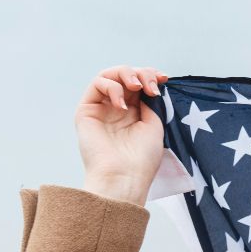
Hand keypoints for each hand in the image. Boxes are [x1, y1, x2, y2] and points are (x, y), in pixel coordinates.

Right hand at [76, 65, 167, 204]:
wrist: (124, 177)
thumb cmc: (142, 158)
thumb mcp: (154, 125)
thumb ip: (149, 102)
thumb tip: (146, 85)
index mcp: (134, 113)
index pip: (139, 84)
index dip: (151, 75)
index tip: (164, 78)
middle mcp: (116, 109)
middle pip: (125, 76)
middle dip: (141, 73)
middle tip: (150, 85)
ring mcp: (101, 109)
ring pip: (109, 75)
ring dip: (126, 74)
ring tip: (138, 87)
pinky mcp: (86, 110)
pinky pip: (97, 84)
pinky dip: (112, 87)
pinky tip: (122, 105)